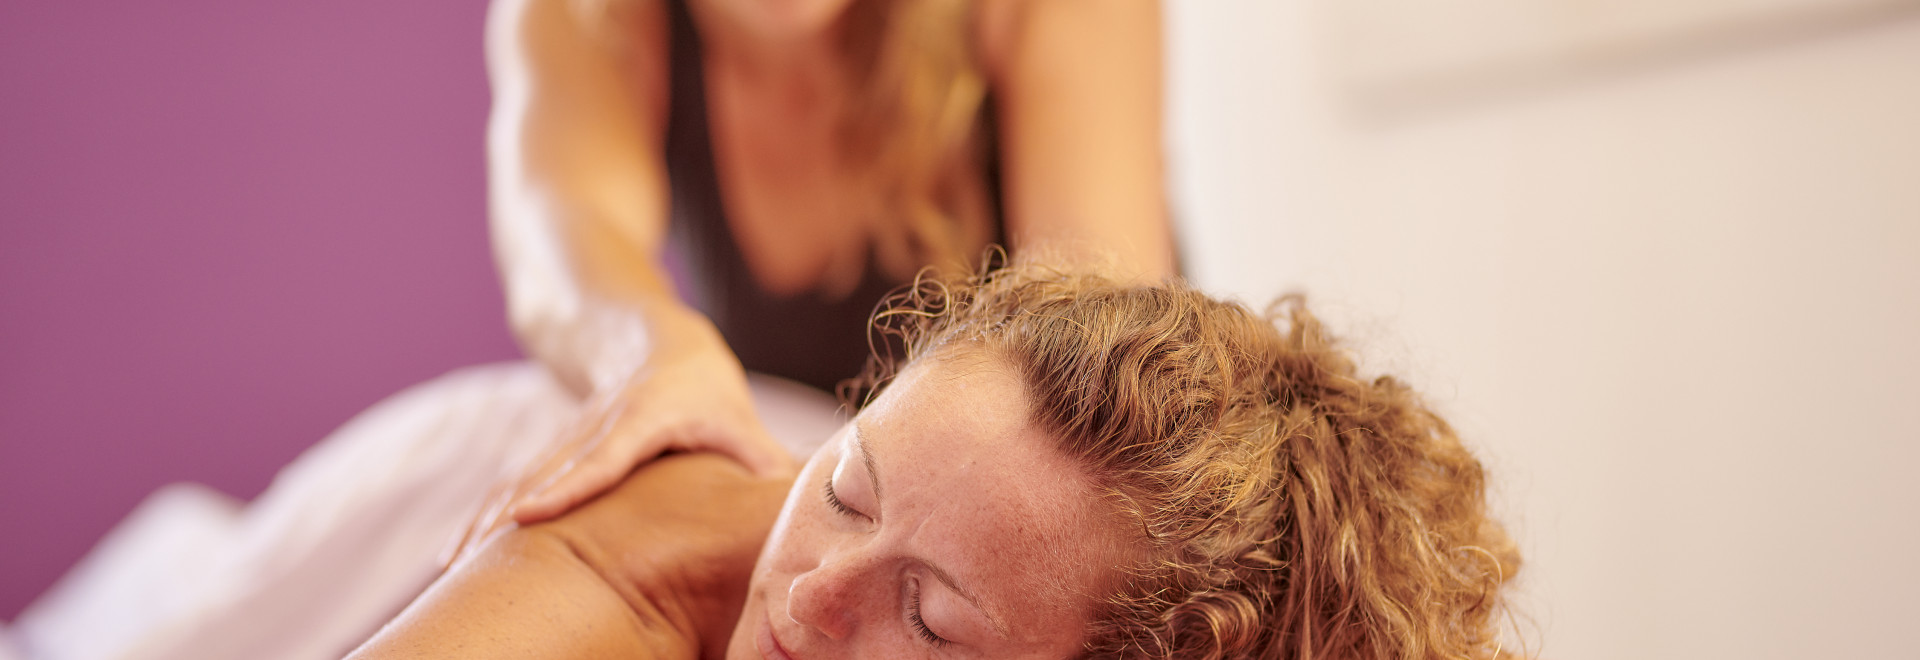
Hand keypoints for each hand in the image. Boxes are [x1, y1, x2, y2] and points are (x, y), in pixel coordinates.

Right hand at [448, 344, 795, 566]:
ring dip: (482, 521)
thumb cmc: (701, 383)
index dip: (568, 487)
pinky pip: (514, 484)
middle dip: (504, 517)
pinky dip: (483, 517)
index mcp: (644, 415)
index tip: (528, 516)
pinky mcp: (552, 450)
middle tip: (466, 561)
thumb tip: (796, 509)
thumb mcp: (736, 415)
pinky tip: (455, 553)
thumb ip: (761, 461)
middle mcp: (596, 425)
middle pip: (545, 472)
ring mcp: (567, 435)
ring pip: (519, 478)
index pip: (604, 457)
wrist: (647, 334)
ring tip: (450, 565)